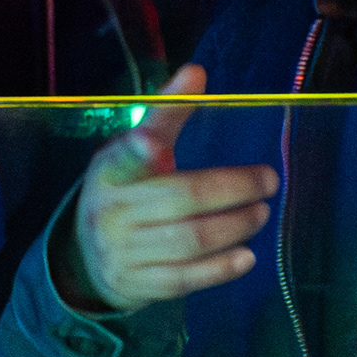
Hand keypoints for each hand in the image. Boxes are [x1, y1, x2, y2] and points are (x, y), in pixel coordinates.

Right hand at [58, 65, 278, 314]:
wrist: (89, 257)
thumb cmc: (126, 192)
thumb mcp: (133, 150)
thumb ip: (165, 114)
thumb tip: (196, 71)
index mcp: (109, 172)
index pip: (124, 157)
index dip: (138, 149)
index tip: (153, 142)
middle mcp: (111, 212)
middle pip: (177, 199)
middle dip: (230, 189)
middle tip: (268, 181)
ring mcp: (122, 252)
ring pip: (187, 241)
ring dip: (234, 227)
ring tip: (261, 213)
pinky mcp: (137, 284)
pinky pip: (184, 279)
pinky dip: (219, 269)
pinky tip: (247, 256)